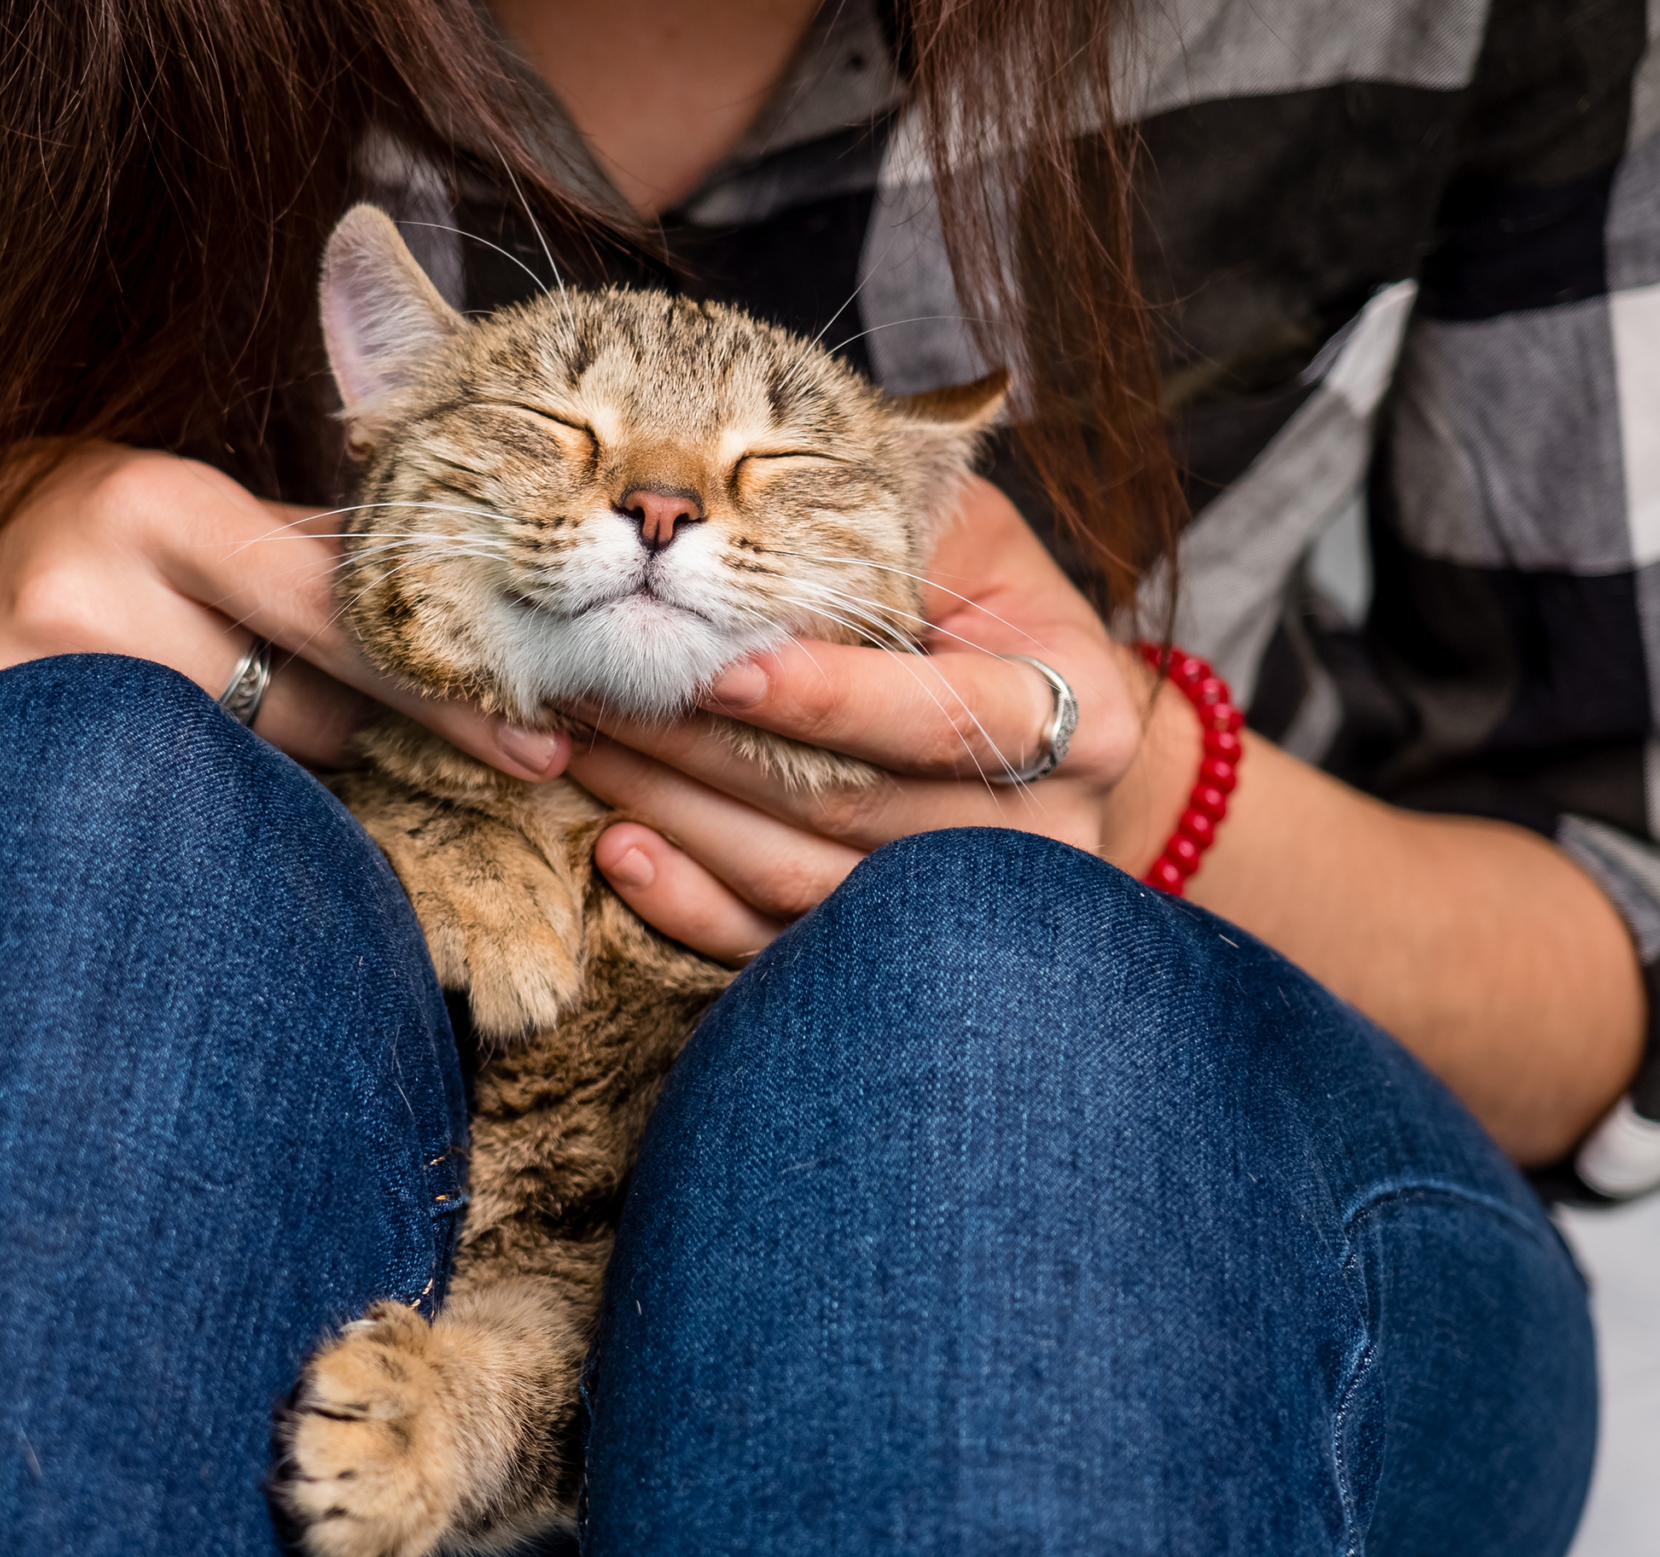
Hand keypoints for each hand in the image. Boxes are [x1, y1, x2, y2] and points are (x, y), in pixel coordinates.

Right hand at [0, 443, 573, 779]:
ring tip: (270, 743)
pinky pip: (175, 819)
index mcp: (156, 506)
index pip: (332, 614)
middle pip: (301, 715)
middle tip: (450, 753)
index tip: (539, 744)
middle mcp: (86, 594)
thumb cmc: (116, 523)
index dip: (442, 687)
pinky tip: (220, 803)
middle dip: (376, 735)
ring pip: (248, 782)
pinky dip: (224, 816)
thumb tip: (497, 624)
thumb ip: (329, 557)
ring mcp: (33, 690)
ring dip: (294, 778)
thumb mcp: (212, 507)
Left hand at [566, 477, 1179, 962]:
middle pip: (850, 806)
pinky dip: (689, 903)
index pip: (942, 717)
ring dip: (677, 815)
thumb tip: (754, 499)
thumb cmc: (988, 608)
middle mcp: (1035, 830)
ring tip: (582, 749)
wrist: (1045, 737)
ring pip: (801, 880)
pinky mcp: (890, 955)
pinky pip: (776, 947)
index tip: (716, 666)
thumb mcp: (972, 541)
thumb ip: (895, 526)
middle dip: (707, 746)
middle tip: (596, 686)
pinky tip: (617, 849)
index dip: (827, 698)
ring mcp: (962, 911)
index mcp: (1077, 715)